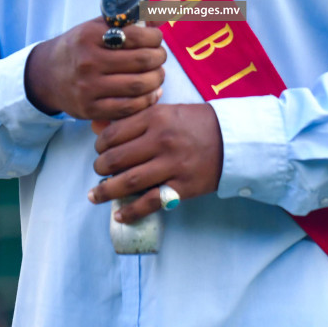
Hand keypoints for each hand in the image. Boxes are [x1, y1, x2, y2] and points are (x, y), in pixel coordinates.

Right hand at [23, 19, 164, 120]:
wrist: (48, 74)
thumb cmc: (83, 46)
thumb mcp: (103, 26)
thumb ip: (140, 15)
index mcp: (91, 35)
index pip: (138, 35)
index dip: (155, 38)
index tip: (156, 39)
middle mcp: (88, 61)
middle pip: (143, 61)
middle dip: (159, 59)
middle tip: (159, 58)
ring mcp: (88, 87)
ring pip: (139, 86)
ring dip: (157, 80)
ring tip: (156, 74)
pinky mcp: (90, 109)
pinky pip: (129, 107)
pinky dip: (147, 100)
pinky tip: (150, 92)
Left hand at [88, 103, 223, 223]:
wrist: (232, 139)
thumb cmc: (195, 123)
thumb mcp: (164, 112)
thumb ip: (132, 118)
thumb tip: (97, 127)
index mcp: (155, 118)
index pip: (113, 134)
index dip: (100, 145)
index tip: (100, 150)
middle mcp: (161, 141)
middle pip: (117, 159)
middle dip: (100, 168)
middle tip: (98, 171)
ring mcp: (172, 165)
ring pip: (128, 182)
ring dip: (106, 191)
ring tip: (95, 195)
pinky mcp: (182, 187)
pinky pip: (150, 202)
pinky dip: (131, 211)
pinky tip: (118, 214)